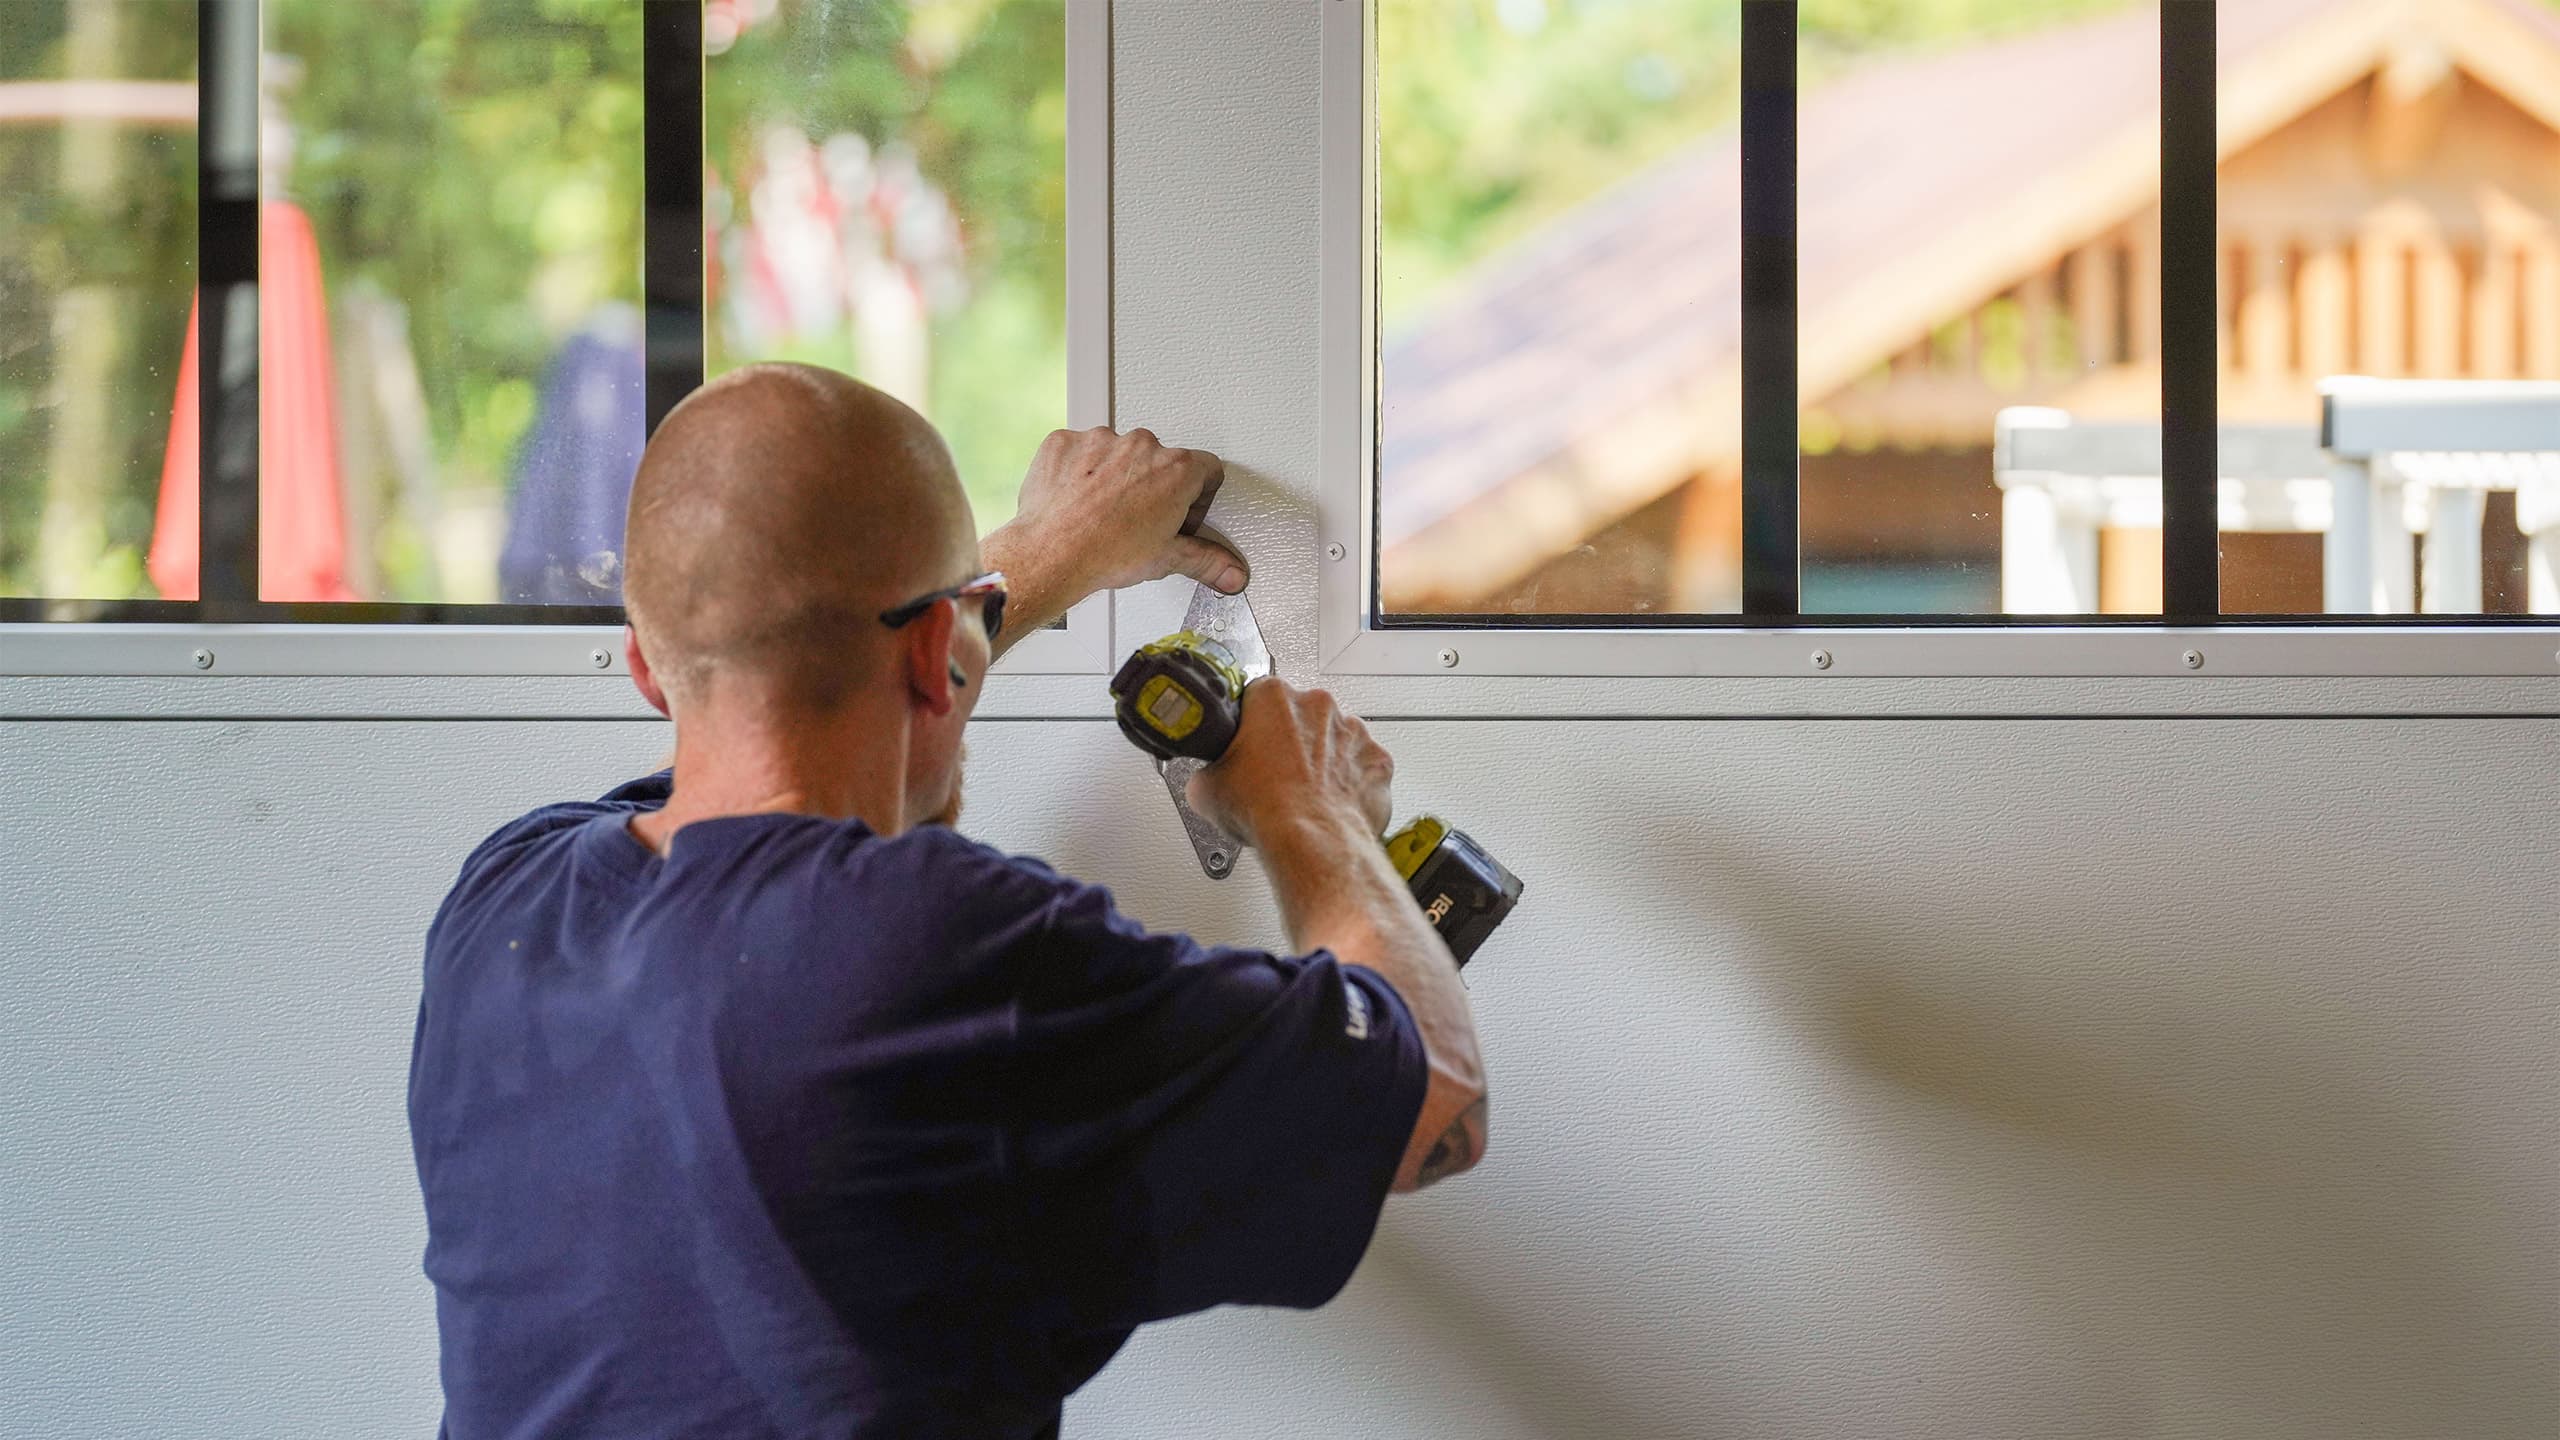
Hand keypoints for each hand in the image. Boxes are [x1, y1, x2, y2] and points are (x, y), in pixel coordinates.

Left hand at [989, 427, 1247, 605]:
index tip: (1184, 515)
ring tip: (1103, 512)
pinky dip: (1080, 470)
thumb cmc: (1104, 554)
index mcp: (1177, 468)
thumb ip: (1208, 561)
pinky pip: (1079, 451)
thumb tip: (1232, 573)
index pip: (1207, 469)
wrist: (1049, 554)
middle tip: (1140, 521)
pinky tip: (1077, 499)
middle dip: (1154, 487)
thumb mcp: (1166, 560)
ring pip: (1118, 454)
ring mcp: (1101, 440)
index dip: (1199, 497)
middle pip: (1160, 460)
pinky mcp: (1065, 442)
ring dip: (1116, 476)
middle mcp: (1142, 445)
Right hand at [1187, 679, 1392, 849]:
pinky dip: (1350, 782)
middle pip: (1299, 716)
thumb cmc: (1267, 809)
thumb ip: (1208, 771)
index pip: (1256, 697)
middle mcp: (1317, 706)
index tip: (1248, 743)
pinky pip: (1362, 766)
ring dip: (1321, 760)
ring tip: (1304, 794)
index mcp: (1273, 698)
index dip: (1249, 724)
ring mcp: (1352, 731)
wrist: (1311, 840)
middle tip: (1274, 775)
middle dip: (1289, 741)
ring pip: (1334, 739)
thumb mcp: (1207, 790)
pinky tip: (1331, 802)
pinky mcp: (1377, 760)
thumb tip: (1207, 780)